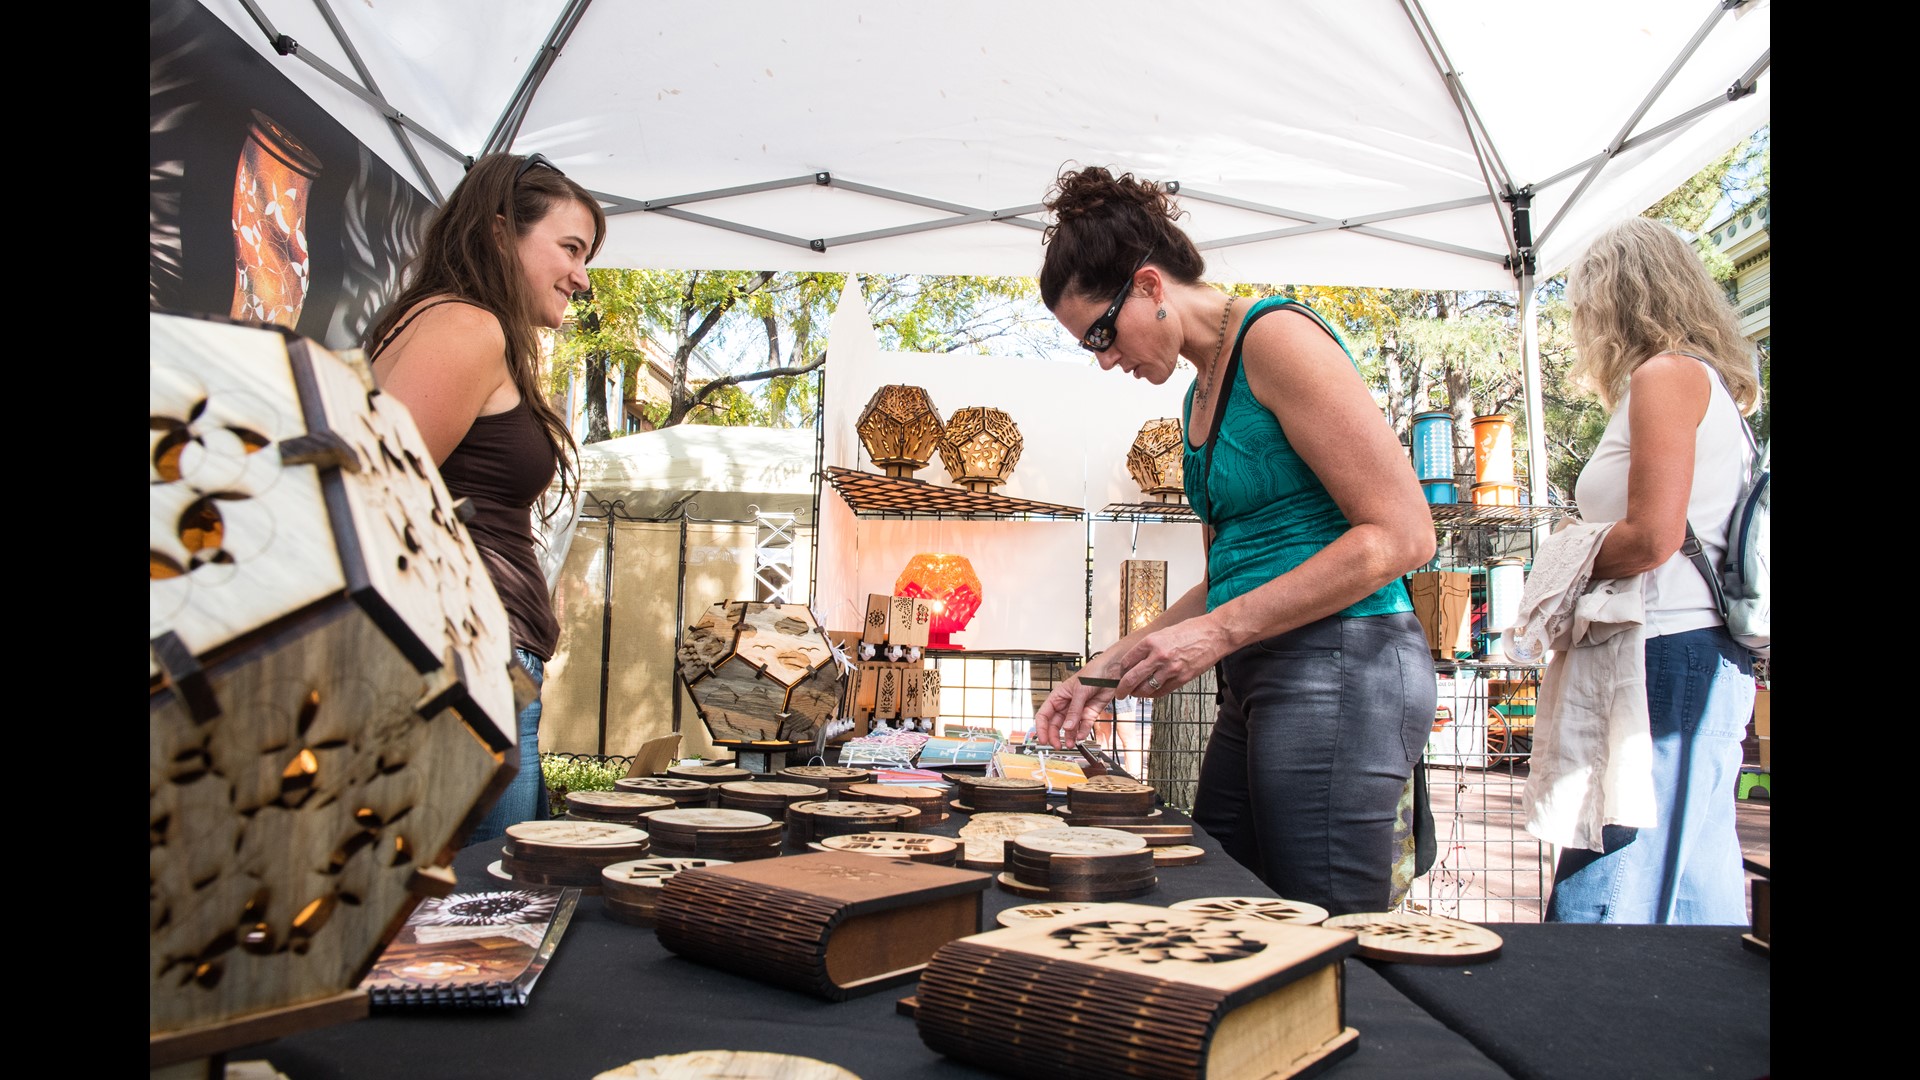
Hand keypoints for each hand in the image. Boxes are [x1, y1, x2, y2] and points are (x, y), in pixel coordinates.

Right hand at [1033, 673, 1113, 748]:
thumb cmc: (1093, 672)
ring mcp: (1077, 711)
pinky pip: (1083, 726)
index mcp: (1058, 697)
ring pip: (1069, 728)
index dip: (1041, 728)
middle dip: (1054, 736)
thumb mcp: (1080, 691)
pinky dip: (1082, 733)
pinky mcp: (1089, 714)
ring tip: (1070, 744)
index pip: (1044, 715)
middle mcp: (1066, 705)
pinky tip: (1081, 737)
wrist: (1112, 671)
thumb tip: (1067, 727)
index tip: (1042, 739)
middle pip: (1055, 724)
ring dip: (1068, 737)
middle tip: (1057, 745)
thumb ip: (1074, 711)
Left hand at [1109, 620, 1227, 700]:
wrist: (1214, 634)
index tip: (1120, 675)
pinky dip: (1154, 694)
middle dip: (1122, 689)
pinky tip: (1152, 693)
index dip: (1121, 671)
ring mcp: (1170, 669)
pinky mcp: (1182, 678)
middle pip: (1132, 678)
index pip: (1128, 661)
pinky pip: (1162, 691)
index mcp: (1151, 642)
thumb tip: (1135, 661)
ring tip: (1136, 694)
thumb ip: (1149, 647)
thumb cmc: (1191, 631)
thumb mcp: (1164, 633)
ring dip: (1138, 693)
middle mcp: (1158, 656)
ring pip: (1146, 689)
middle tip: (1120, 694)